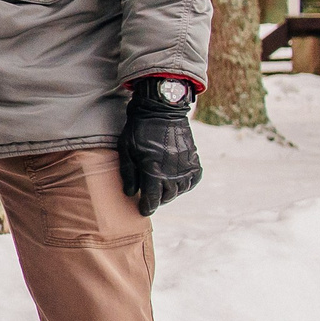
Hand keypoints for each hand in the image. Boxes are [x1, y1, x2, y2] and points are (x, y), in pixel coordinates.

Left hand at [119, 79, 201, 215]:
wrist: (162, 110)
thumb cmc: (139, 129)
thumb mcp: (126, 149)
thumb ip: (128, 172)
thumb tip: (130, 193)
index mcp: (153, 169)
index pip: (153, 197)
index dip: (147, 207)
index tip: (143, 210)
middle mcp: (172, 170)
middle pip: (167, 196)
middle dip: (158, 200)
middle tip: (150, 199)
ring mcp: (185, 165)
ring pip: (180, 189)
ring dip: (171, 193)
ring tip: (161, 190)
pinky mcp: (194, 158)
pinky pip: (193, 179)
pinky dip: (186, 184)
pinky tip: (177, 182)